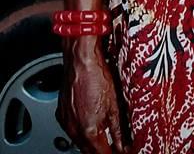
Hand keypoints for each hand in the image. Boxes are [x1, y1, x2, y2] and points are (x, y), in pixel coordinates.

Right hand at [56, 38, 128, 153]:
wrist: (80, 58)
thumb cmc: (96, 75)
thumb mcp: (114, 105)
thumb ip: (118, 129)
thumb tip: (122, 144)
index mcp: (89, 130)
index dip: (114, 153)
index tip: (123, 151)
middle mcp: (74, 129)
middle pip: (89, 150)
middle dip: (102, 150)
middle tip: (115, 146)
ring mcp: (66, 122)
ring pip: (79, 141)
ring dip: (92, 141)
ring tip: (105, 135)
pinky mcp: (61, 113)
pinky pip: (72, 129)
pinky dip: (82, 130)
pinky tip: (90, 122)